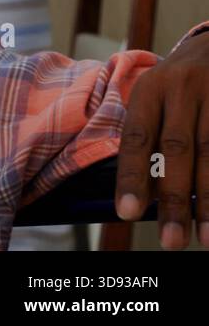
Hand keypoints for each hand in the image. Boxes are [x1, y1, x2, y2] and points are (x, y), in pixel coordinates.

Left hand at [114, 31, 208, 248]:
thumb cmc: (180, 85)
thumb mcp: (157, 97)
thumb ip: (150, 137)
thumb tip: (140, 194)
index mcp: (151, 88)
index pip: (137, 137)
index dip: (132, 176)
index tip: (125, 213)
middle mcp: (184, 88)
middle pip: (178, 150)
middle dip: (173, 198)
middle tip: (171, 240)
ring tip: (207, 237)